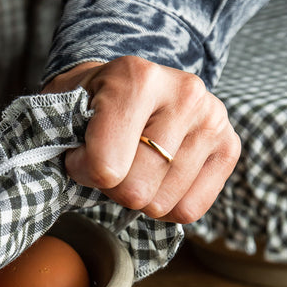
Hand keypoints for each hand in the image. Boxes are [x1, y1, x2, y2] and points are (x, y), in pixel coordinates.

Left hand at [45, 56, 239, 224]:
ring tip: (135, 163)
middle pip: (136, 190)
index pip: (105, 166)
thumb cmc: (90, 104)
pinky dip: (166, 204)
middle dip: (112, 187)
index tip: (78, 153)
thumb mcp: (62, 108)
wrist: (130, 85)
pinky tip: (158, 176)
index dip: (82, 170)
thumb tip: (66, 173)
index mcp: (137, 77)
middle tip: (110, 162)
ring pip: (162, 204)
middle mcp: (184, 92)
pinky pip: (190, 209)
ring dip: (139, 195)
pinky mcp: (229, 145)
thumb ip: (57, 137)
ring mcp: (212, 119)